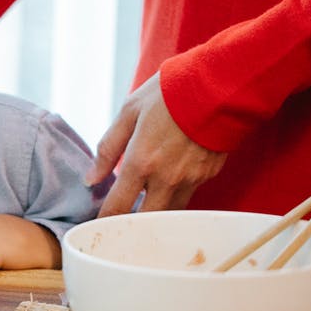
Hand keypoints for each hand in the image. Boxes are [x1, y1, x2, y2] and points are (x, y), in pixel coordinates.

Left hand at [85, 72, 226, 216]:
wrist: (219, 84)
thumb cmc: (170, 92)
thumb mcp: (129, 112)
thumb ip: (108, 149)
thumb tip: (91, 179)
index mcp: (141, 163)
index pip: (117, 208)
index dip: (103, 221)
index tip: (96, 225)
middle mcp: (166, 179)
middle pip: (145, 221)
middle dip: (130, 226)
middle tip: (119, 224)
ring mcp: (191, 180)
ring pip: (169, 213)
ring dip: (154, 215)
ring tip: (142, 209)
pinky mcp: (208, 175)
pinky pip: (187, 196)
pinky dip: (174, 198)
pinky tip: (166, 188)